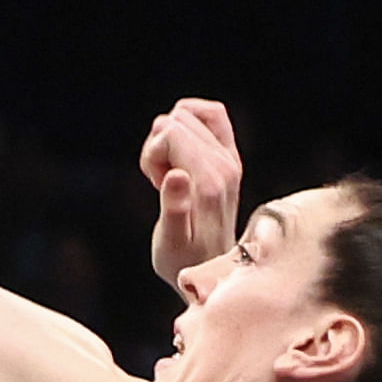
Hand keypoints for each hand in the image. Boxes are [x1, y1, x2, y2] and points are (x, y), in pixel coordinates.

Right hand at [138, 96, 242, 287]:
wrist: (215, 267)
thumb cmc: (185, 259)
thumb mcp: (171, 242)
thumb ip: (174, 209)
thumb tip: (175, 175)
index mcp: (210, 182)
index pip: (171, 133)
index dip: (151, 155)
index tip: (156, 185)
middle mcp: (226, 164)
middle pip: (176, 121)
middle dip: (158, 147)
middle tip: (161, 182)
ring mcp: (230, 158)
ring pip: (188, 116)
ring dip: (169, 139)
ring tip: (169, 173)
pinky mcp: (229, 155)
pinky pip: (211, 114)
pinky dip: (187, 122)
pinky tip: (178, 151)